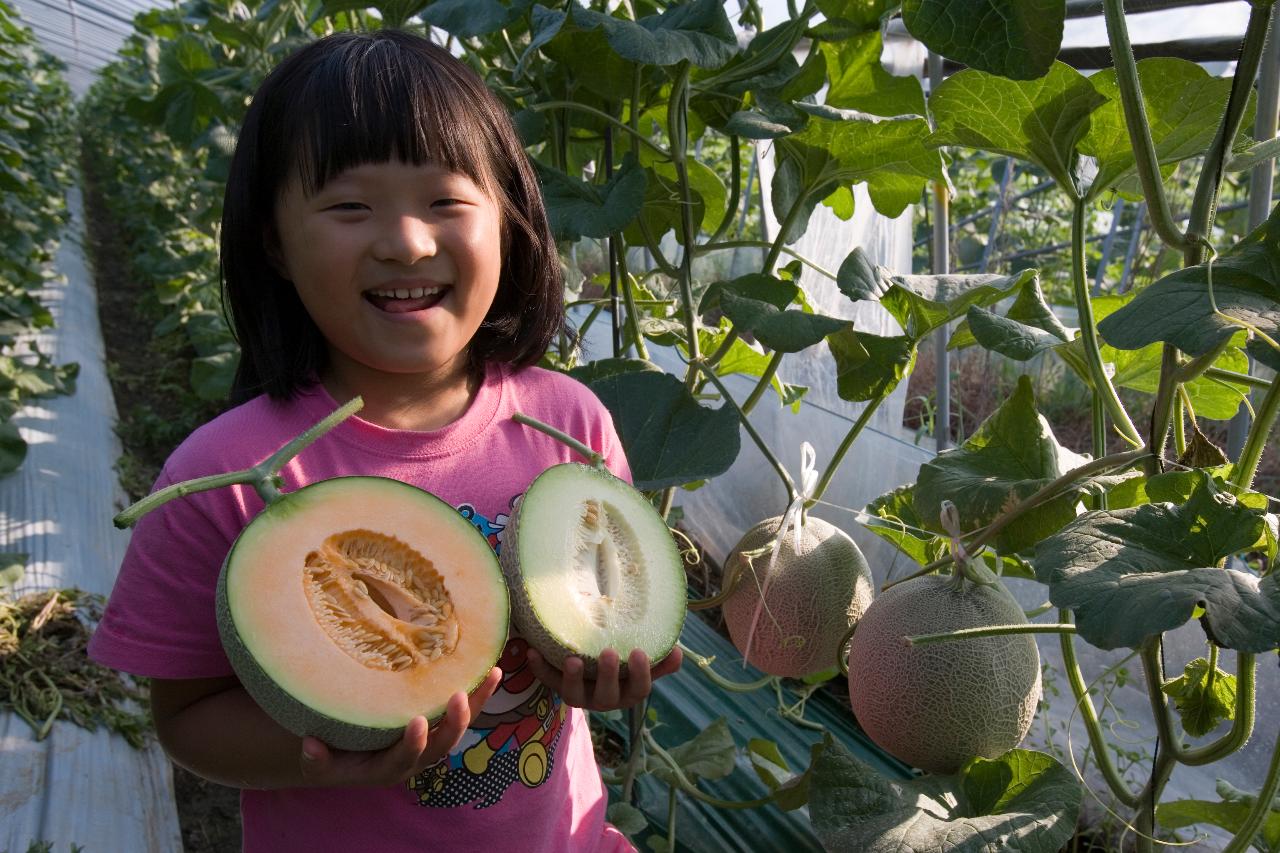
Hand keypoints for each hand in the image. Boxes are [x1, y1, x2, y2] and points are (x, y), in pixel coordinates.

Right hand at [297, 666, 500, 787]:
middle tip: (459, 697)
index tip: (417, 723)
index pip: (405, 759)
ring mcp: (431, 739)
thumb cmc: (332, 756)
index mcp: (388, 767)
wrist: (347, 756)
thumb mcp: (319, 761)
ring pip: (460, 725)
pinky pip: (464, 709)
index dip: (413, 744)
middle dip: (454, 723)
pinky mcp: (439, 722)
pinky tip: (492, 668)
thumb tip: (311, 744)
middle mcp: (416, 756)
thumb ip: (317, 758)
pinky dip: (479, 692)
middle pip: (443, 745)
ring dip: (478, 702)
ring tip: (492, 674)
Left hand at [525, 646, 681, 711]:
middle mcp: (603, 699)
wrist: (591, 670)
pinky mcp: (558, 687)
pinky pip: (547, 681)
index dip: (640, 673)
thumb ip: (659, 661)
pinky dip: (539, 668)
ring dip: (572, 678)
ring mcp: (580, 695)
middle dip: (608, 676)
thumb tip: (677, 651)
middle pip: (606, 696)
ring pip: (574, 695)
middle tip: (609, 654)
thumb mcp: (641, 665)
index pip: (638, 690)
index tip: (640, 652)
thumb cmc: (623, 665)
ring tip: (572, 660)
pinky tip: (532, 652)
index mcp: (627, 692)